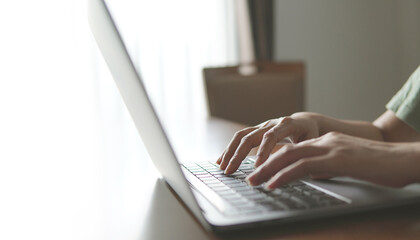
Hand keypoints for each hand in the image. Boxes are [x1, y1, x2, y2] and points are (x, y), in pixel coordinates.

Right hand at [217, 112, 319, 173]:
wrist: (305, 122)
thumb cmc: (310, 135)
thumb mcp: (311, 143)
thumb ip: (303, 153)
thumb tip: (295, 169)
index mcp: (286, 125)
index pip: (271, 136)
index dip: (264, 151)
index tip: (258, 167)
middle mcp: (271, 123)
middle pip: (250, 136)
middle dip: (238, 155)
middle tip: (231, 171)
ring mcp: (261, 126)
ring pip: (241, 136)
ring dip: (230, 152)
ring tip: (222, 167)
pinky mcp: (255, 130)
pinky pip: (239, 138)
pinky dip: (229, 150)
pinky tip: (221, 161)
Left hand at [246, 132, 419, 188]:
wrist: (405, 159)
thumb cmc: (380, 165)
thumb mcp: (347, 164)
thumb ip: (327, 165)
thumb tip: (310, 173)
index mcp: (327, 142)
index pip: (293, 149)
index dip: (274, 159)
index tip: (260, 170)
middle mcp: (325, 142)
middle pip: (286, 151)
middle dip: (264, 164)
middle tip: (249, 177)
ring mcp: (331, 148)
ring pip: (290, 156)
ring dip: (268, 170)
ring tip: (254, 182)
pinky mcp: (337, 159)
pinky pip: (303, 167)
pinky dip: (284, 176)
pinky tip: (273, 185)